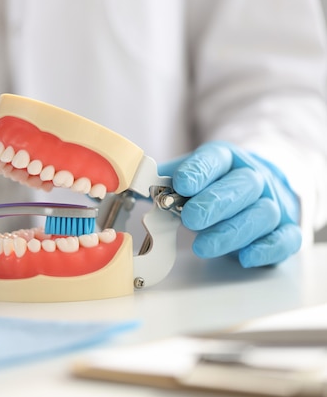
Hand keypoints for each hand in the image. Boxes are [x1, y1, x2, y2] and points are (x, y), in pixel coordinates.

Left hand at [158, 141, 301, 266]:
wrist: (254, 188)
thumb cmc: (213, 185)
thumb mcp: (187, 176)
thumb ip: (162, 181)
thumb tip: (132, 186)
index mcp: (226, 159)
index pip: (215, 159)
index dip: (199, 172)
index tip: (181, 184)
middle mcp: (253, 177)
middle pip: (243, 186)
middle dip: (215, 203)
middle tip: (190, 219)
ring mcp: (272, 203)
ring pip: (262, 214)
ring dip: (232, 231)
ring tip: (203, 246)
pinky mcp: (284, 229)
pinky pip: (286, 238)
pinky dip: (267, 249)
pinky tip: (245, 257)